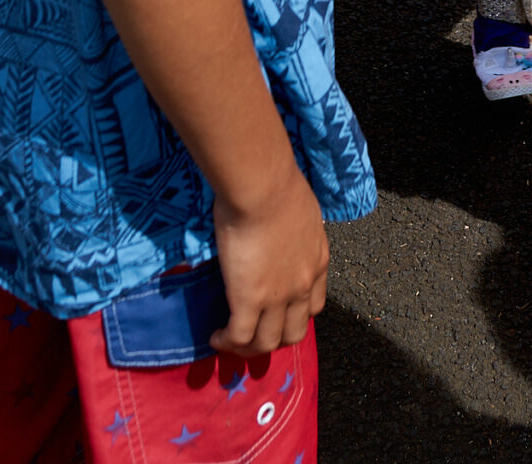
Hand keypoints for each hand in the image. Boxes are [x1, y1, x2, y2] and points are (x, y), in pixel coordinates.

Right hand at [211, 160, 329, 357]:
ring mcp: (278, 296)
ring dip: (249, 348)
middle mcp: (303, 284)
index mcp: (316, 260)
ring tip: (230, 340)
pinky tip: (215, 336)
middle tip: (253, 335)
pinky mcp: (250, 300)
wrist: (263, 186)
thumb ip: (295, 229)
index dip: (295, 315)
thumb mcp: (299, 210)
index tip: (277, 314)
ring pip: (267, 342)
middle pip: (294, 332)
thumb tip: (279, 229)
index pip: (314, 305)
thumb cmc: (277, 183)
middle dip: (274, 339)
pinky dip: (227, 343)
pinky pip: (240, 336)